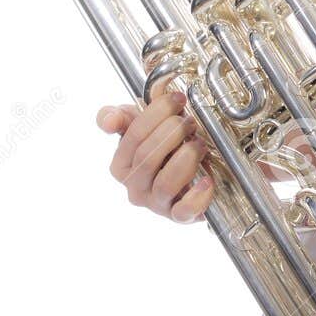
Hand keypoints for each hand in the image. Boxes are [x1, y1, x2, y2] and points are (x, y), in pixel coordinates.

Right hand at [96, 85, 213, 223]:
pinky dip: (198, 195)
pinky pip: (184, 211)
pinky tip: (207, 178)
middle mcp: (134, 188)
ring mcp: (156, 204)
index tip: (177, 99)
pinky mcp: (178, 216)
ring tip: (199, 143)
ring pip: (165, 182)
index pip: (133, 136)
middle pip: (148, 157)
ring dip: (186, 157)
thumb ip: (118, 117)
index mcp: (120, 166)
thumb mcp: (136, 127)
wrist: (187, 176)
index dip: (157, 113)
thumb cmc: (161, 148)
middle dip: (173, 132)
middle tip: (190, 121)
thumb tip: (108, 121)